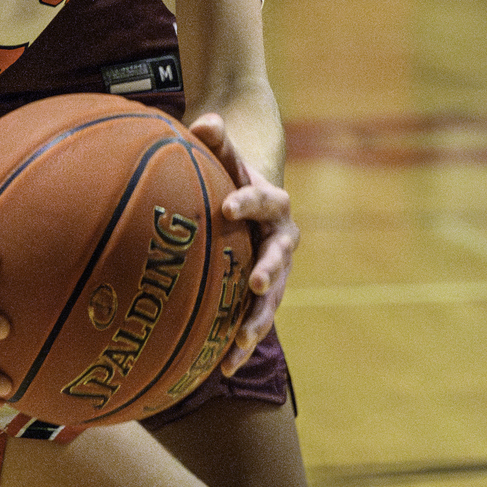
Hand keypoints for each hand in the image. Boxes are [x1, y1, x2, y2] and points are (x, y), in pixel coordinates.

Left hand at [188, 113, 298, 377]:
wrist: (248, 201)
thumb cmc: (228, 174)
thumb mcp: (223, 154)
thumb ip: (215, 138)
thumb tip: (205, 120)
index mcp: (271, 201)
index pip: (261, 199)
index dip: (247, 201)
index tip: (227, 206)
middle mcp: (281, 239)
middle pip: (280, 256)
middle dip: (269, 269)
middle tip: (255, 280)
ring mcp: (276, 271)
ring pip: (272, 298)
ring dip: (258, 319)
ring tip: (242, 342)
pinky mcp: (262, 296)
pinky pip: (255, 319)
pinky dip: (241, 342)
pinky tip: (222, 366)